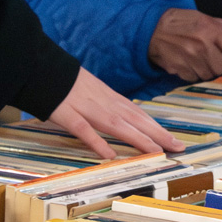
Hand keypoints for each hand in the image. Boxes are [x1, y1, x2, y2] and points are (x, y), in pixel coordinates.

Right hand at [47, 67, 182, 158]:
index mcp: (110, 98)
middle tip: (178, 148)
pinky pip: (83, 129)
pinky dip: (97, 141)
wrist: (42, 66)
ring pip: (116, 124)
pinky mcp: (66, 113)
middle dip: (158, 134)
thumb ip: (109, 105)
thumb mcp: (94, 91)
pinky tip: (109, 155)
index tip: (175, 141)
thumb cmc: (68, 83)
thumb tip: (126, 120)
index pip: (139, 115)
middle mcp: (104, 102)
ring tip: (157, 152)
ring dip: (138, 138)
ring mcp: (86, 107)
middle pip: (135, 120)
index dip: (158, 128)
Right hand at [149, 7, 221, 81]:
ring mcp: (190, 59)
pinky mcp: (179, 69)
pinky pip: (195, 78)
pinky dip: (196, 74)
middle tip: (219, 58)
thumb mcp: (201, 16)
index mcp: (210, 30)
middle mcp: (201, 46)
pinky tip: (191, 64)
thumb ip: (220, 26)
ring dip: (209, 70)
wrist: (151, 30)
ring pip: (210, 74)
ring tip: (203, 60)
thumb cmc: (179, 21)